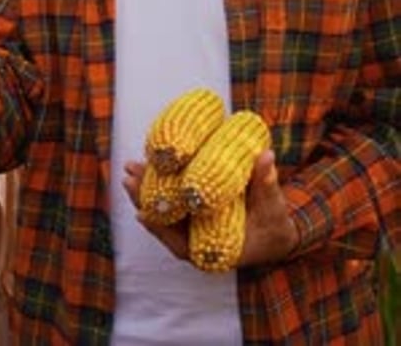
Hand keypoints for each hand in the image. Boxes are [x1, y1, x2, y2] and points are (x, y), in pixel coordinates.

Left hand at [123, 150, 298, 267]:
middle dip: (145, 201)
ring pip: (165, 210)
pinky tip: (148, 167)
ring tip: (130, 169)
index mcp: (214, 249)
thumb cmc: (275, 225)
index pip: (181, 244)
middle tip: (129, 178)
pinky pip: (173, 200)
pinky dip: (160, 184)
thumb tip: (265, 157)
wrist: (277, 231)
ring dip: (147, 189)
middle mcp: (198, 239)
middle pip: (166, 223)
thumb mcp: (274, 208)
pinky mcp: (195, 211)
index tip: (143, 215)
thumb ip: (266, 185)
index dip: (161, 230)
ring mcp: (194, 225)